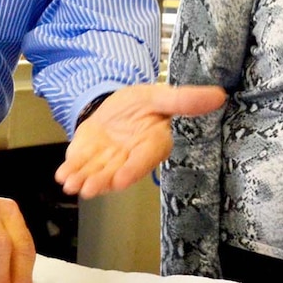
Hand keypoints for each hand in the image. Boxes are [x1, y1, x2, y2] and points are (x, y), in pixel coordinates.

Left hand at [55, 83, 227, 198]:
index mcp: (152, 143)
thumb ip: (185, 100)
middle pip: (117, 171)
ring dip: (84, 179)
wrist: (117, 105)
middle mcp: (130, 157)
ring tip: (71, 184)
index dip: (133, 169)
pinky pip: (80, 166)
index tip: (120, 179)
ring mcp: (108, 160)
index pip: (144, 158)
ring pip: (96, 173)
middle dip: (102, 180)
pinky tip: (61, 176)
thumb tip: (220, 95)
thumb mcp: (161, 95)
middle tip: (89, 187)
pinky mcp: (89, 158)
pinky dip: (70, 171)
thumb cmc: (144, 102)